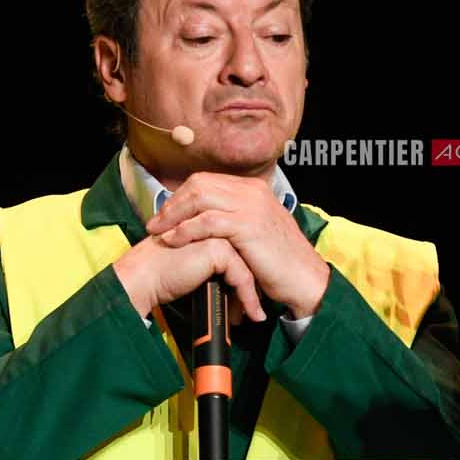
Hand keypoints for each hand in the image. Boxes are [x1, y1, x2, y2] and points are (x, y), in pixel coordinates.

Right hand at [113, 233, 265, 323]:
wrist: (142, 276)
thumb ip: (211, 268)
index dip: (248, 275)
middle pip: (247, 257)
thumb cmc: (160, 273)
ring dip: (252, 295)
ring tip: (254, 314)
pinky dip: (248, 298)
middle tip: (254, 310)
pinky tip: (252, 312)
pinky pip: (242, 278)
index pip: (240, 249)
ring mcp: (218, 235)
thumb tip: (232, 290)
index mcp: (209, 227)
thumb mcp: (193, 267)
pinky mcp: (218, 249)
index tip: (251, 298)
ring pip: (248, 268)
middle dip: (253, 287)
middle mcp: (216, 226)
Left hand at [145, 173, 332, 318]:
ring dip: (173, 215)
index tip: (166, 214)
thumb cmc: (280, 262)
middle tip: (155, 223)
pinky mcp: (247, 225)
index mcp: (253, 189)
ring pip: (199, 197)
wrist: (304, 278)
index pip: (206, 181)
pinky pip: (206, 221)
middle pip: (199, 184)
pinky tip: (173, 241)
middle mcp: (251, 191)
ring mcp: (250, 206)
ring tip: (158, 232)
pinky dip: (185, 230)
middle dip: (172, 204)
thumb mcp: (257, 231)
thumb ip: (235, 219)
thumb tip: (206, 218)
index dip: (181, 196)